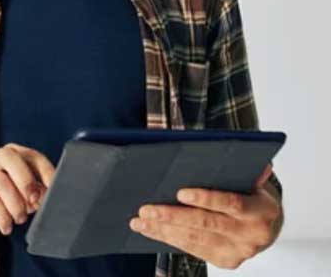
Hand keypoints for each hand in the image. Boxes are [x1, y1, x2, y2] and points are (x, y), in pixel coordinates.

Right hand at [0, 143, 55, 235]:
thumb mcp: (20, 193)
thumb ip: (34, 191)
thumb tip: (49, 197)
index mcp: (12, 154)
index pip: (32, 155)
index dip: (46, 171)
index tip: (55, 190)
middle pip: (11, 157)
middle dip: (26, 180)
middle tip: (34, 201)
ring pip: (0, 180)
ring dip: (15, 204)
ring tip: (20, 219)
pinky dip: (2, 215)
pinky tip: (7, 227)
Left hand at [129, 163, 282, 269]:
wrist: (268, 227)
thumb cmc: (253, 196)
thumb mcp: (253, 180)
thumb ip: (241, 167)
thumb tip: (228, 148)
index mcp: (262, 210)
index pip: (232, 203)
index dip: (206, 198)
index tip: (180, 193)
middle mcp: (253, 234)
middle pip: (207, 223)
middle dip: (173, 216)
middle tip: (148, 209)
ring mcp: (239, 250)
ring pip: (196, 239)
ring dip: (164, 229)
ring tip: (141, 220)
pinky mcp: (226, 261)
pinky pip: (193, 249)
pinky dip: (169, 238)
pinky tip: (151, 230)